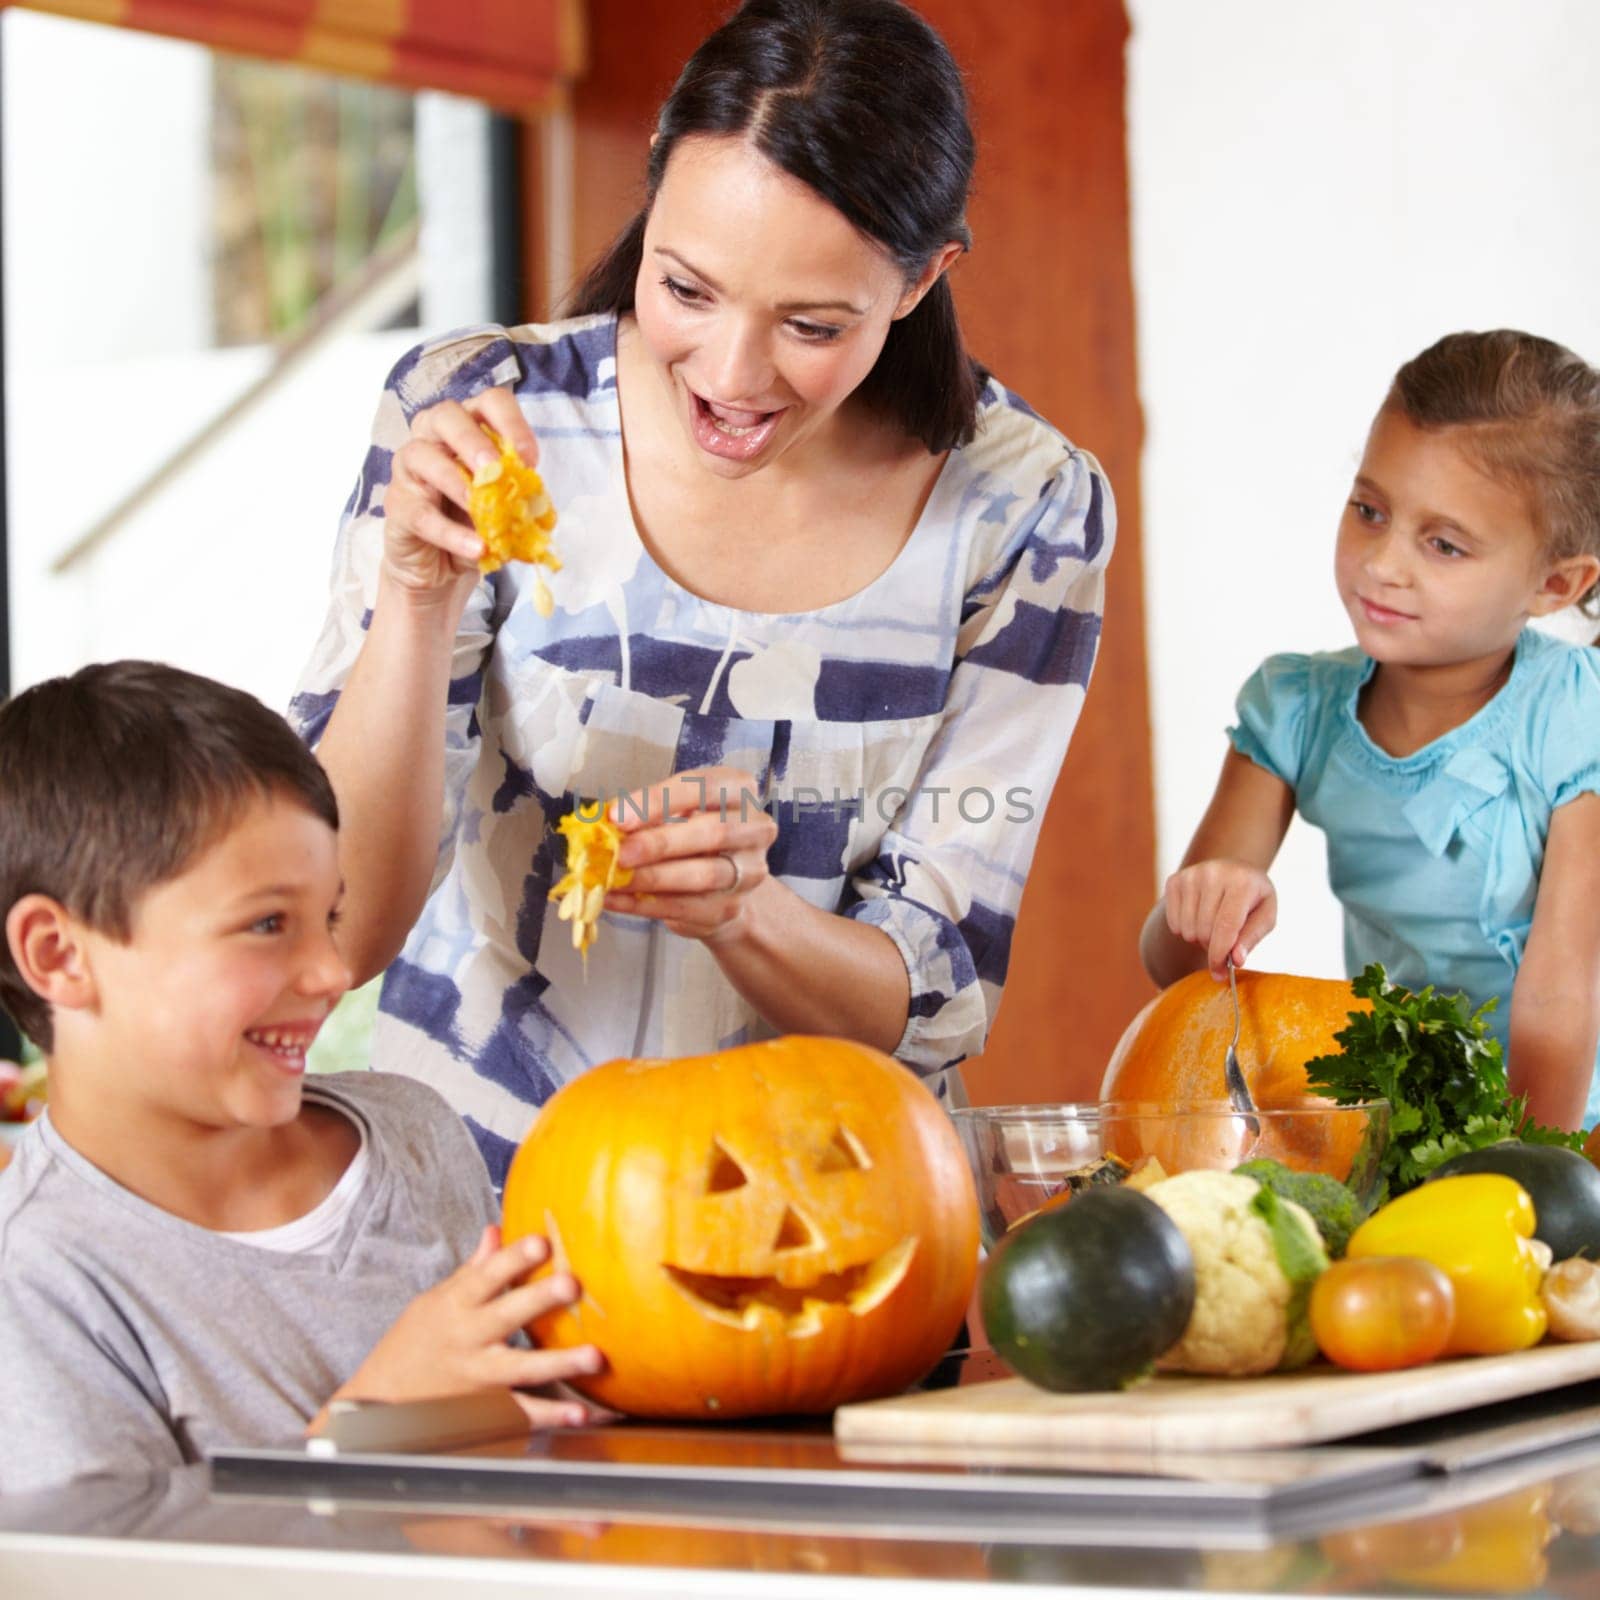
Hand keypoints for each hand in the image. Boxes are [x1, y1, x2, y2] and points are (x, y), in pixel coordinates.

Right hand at [327, 1226, 604, 1429]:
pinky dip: (551, 1415)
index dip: (513, 1258)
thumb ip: (473, 1271)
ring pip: (522, 1368)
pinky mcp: (487, 1409)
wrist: (380, 1403)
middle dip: (539, 1300)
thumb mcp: (435, 1301)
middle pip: (506, 1316)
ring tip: (596, 1356)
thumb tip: (497, 1231)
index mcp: (456, 1305)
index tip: (542, 1241)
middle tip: (573, 1285)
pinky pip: (522, 1413)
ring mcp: (478, 1377)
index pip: (486, 1275)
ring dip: (559, 1363)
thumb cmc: (414, 1343)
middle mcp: (468, 1339)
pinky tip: (581, 1413)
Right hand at [382, 388, 538, 601]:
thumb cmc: (473, 524)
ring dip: (454, 480)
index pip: (490, 403)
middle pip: (446, 415)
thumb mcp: (505, 511)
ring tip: (480, 509)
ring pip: (420, 454)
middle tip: (494, 470)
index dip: (510, 423)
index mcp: (471, 427)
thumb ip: (521, 503)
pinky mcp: (396, 504)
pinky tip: (476, 547)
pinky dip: (450, 532)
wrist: (440, 569)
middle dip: (472, 441)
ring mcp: (409, 468)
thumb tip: (542, 513)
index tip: (528, 459)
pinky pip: (419, 512)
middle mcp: (434, 437)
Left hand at [605, 766, 778, 943]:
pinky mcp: (731, 907)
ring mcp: (749, 871)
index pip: (704, 787)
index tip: (618, 816)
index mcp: (739, 790)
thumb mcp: (676, 812)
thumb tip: (607, 823)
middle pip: (713, 832)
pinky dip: (645, 904)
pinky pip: (687, 907)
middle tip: (621, 852)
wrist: (724, 884)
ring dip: (653, 877)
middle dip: (660, 843)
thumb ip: (649, 814)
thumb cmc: (693, 835)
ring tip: (615, 878)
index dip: (660, 800)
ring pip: (704, 875)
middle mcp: (756, 828)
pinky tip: (616, 899)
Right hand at [1162, 858, 1276, 978]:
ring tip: (1211, 929)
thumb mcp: (1265, 916)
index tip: (1219, 973)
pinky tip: (1197, 919)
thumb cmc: (1253, 899)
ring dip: (1198, 939)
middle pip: (1204, 930)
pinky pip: (1173, 922)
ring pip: (1187, 929)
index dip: (1220, 954)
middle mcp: (1214, 873)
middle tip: (1222, 942)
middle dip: (1212, 946)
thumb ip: (1251, 938)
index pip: (1226, 926)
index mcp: (1242, 882)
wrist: (1234, 870)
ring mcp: (1191, 875)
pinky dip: (1184, 930)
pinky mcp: (1175, 880)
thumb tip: (1236, 960)